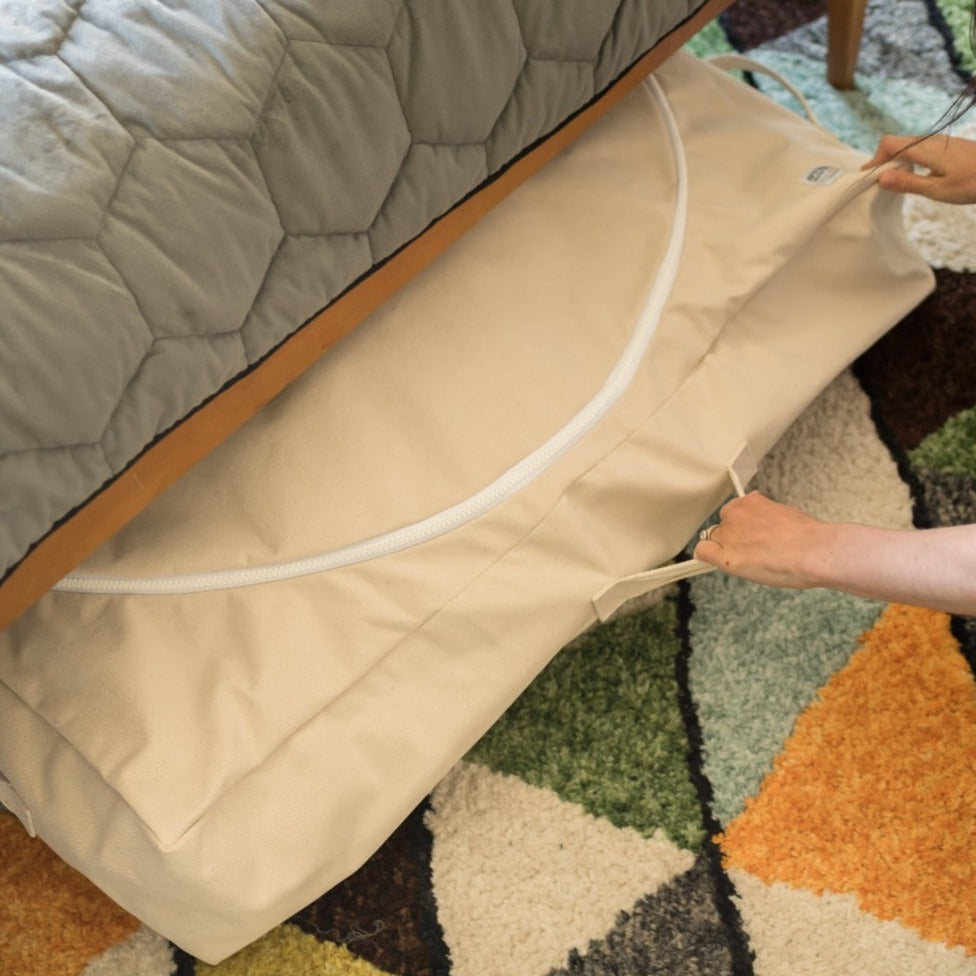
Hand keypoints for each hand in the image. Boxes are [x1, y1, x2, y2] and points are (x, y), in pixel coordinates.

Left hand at [693, 491, 833, 589]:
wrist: (813, 551)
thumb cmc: (808, 537)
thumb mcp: (787, 514)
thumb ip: (768, 516)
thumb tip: (765, 522)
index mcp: (751, 502)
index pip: (733, 511)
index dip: (740, 526)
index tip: (747, 534)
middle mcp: (735, 514)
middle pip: (722, 527)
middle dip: (733, 538)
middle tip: (752, 551)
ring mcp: (729, 534)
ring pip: (714, 540)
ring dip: (725, 550)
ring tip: (749, 561)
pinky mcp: (726, 556)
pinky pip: (702, 552)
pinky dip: (707, 557)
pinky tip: (719, 562)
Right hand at [861, 134, 975, 203]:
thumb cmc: (973, 183)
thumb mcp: (938, 189)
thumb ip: (908, 183)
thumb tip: (881, 178)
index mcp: (925, 149)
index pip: (890, 144)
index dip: (875, 159)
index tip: (867, 178)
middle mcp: (931, 140)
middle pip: (897, 143)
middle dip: (883, 160)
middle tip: (876, 182)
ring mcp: (940, 141)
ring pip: (908, 145)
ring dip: (896, 160)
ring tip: (892, 181)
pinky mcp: (947, 146)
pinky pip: (920, 148)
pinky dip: (909, 160)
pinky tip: (913, 175)